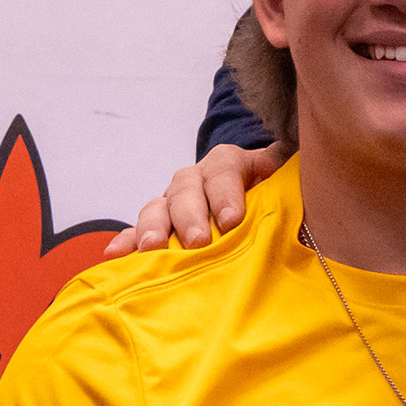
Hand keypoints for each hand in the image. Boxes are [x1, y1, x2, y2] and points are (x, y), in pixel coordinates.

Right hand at [99, 140, 286, 257]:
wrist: (255, 197)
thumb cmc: (272, 192)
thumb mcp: (284, 177)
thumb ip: (286, 167)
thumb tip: (291, 150)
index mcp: (227, 164)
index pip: (222, 170)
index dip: (226, 193)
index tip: (233, 219)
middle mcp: (195, 180)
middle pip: (185, 190)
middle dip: (191, 216)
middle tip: (199, 241)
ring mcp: (172, 203)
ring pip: (157, 208)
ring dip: (152, 228)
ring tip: (153, 248)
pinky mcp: (157, 227)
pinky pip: (136, 232)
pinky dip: (125, 242)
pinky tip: (114, 256)